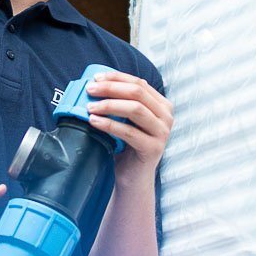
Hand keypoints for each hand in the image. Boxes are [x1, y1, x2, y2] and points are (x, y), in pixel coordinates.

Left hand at [85, 72, 173, 190]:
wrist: (132, 178)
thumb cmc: (126, 146)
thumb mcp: (126, 120)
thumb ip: (121, 102)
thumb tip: (95, 83)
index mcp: (162, 105)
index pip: (138, 83)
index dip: (116, 77)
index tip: (95, 78)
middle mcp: (166, 116)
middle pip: (137, 93)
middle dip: (110, 88)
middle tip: (90, 90)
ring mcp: (162, 132)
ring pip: (135, 109)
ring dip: (109, 105)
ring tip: (90, 107)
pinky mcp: (154, 148)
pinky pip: (129, 132)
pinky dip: (109, 124)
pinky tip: (94, 122)